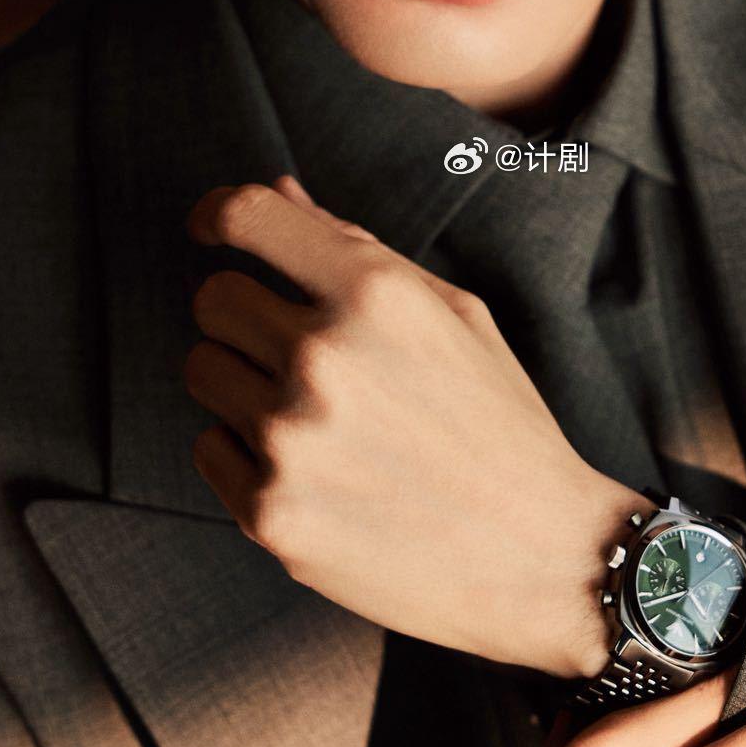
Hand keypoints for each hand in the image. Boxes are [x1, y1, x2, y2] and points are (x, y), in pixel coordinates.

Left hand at [184, 175, 647, 677]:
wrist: (543, 556)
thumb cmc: (500, 425)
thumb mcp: (454, 315)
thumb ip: (358, 249)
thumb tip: (281, 191)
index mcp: (376, 293)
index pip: (248, 216)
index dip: (217, 213)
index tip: (209, 230)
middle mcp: (324, 358)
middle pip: (212, 300)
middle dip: (246, 316)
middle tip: (300, 354)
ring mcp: (291, 439)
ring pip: (202, 372)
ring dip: (244, 386)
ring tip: (320, 421)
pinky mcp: (269, 513)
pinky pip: (210, 450)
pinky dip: (249, 457)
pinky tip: (319, 474)